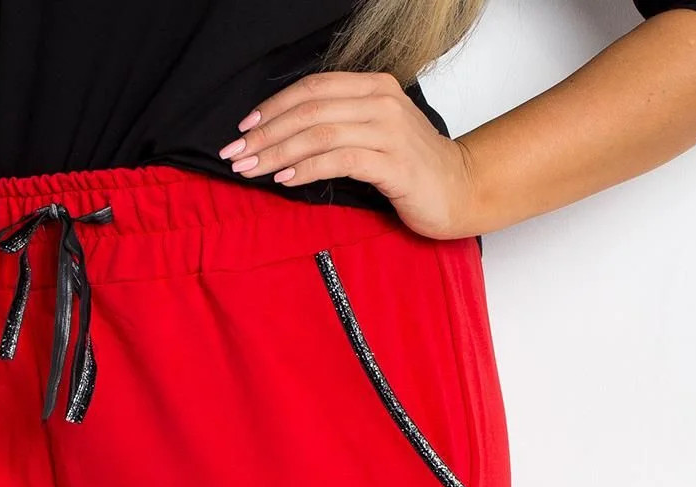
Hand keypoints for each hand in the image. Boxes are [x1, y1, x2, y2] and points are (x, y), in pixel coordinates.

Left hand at [220, 72, 481, 240]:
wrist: (458, 190)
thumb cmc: (411, 168)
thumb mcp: (373, 134)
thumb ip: (339, 125)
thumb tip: (286, 136)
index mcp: (373, 88)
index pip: (312, 88)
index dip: (273, 107)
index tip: (244, 129)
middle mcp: (380, 102)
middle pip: (310, 109)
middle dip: (266, 133)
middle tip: (236, 155)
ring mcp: (388, 131)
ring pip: (319, 133)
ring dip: (278, 153)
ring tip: (252, 170)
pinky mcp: (393, 163)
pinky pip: (340, 160)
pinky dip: (308, 169)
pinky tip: (286, 180)